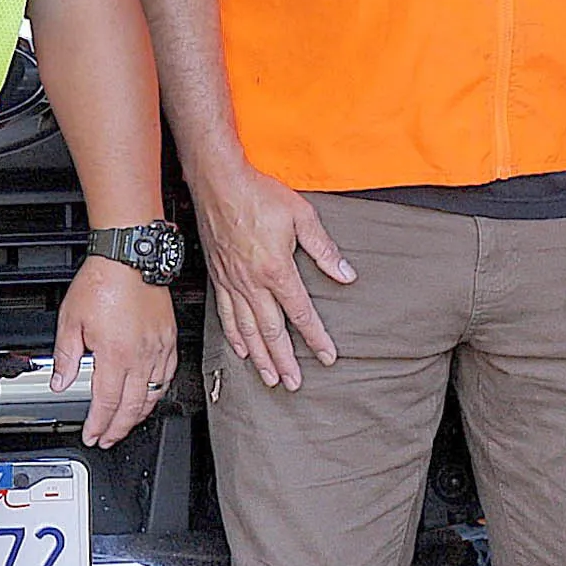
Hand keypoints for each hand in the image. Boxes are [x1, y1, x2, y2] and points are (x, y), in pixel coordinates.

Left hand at [56, 254, 178, 448]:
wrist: (130, 258)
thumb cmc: (102, 282)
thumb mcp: (71, 320)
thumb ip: (66, 356)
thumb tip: (59, 381)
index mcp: (114, 355)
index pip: (106, 403)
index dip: (98, 425)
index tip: (92, 435)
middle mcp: (140, 356)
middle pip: (131, 407)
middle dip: (117, 428)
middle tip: (107, 438)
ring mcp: (158, 348)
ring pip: (153, 395)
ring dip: (138, 414)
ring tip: (125, 423)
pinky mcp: (169, 339)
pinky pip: (167, 375)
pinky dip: (158, 392)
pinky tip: (150, 395)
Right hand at [194, 164, 353, 389]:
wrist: (219, 182)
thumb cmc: (258, 194)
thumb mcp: (301, 217)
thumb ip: (324, 250)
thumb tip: (346, 274)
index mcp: (276, 269)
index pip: (301, 313)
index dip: (315, 338)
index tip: (327, 356)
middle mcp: (252, 282)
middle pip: (272, 331)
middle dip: (285, 360)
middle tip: (293, 383)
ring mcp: (233, 282)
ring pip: (247, 330)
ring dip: (260, 357)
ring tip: (270, 376)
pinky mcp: (219, 277)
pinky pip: (227, 315)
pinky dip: (234, 337)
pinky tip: (241, 350)